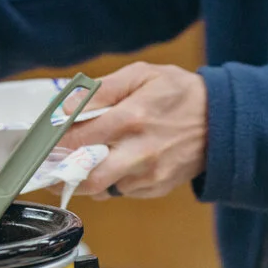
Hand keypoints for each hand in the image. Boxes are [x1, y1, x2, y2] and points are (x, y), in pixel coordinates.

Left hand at [59, 62, 207, 199]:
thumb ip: (101, 90)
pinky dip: (113, 181)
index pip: (79, 138)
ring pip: (103, 189)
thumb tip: (67, 108)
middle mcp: (140, 152)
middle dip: (64, 175)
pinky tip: (117, 164)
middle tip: (53, 166)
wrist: (223, 123)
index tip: (45, 141)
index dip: (56, 142)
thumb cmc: (181, 95)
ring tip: (84, 163)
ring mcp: (150, 174)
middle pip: (88, 178)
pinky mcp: (158, 188)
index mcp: (132, 118)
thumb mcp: (142, 75)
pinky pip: (123, 192)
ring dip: (89, 178)